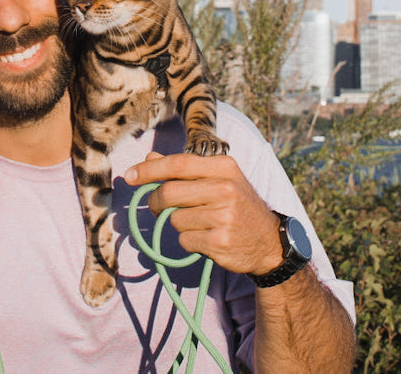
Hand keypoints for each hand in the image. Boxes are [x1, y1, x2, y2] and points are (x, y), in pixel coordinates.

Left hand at [124, 152, 282, 275]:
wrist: (270, 242)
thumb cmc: (238, 205)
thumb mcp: (219, 179)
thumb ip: (185, 169)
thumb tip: (149, 158)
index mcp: (224, 167)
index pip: (177, 164)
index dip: (149, 170)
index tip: (130, 175)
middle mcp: (225, 189)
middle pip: (168, 193)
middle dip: (155, 202)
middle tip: (157, 208)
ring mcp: (223, 216)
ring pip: (175, 219)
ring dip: (179, 224)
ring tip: (200, 223)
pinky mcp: (219, 242)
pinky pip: (184, 240)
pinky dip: (189, 241)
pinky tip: (207, 238)